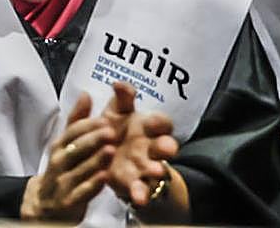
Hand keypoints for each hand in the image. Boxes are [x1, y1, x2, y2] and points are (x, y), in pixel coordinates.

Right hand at [21, 93, 116, 221]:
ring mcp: (62, 182)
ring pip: (79, 169)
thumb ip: (77, 121)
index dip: (87, 125)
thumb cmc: (62, 170)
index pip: (70, 132)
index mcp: (59, 146)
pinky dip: (92, 185)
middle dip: (92, 139)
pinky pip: (82, 192)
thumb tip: (85, 94)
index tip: (104, 118)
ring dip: (94, 160)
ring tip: (110, 150)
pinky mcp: (68, 201)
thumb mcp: (66, 145)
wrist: (45, 205)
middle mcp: (58, 162)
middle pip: (74, 148)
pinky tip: (105, 178)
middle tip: (110, 130)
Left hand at [103, 83, 179, 207]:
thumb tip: (119, 83)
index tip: (157, 122)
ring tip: (156, 172)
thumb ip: (122, 99)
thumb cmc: (117, 129)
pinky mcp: (135, 184)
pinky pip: (142, 189)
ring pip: (157, 168)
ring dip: (158, 170)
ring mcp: (145, 166)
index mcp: (146, 126)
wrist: (110, 160)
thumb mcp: (117, 112)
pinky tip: (139, 197)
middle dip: (167, 146)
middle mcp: (150, 146)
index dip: (161, 122)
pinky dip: (141, 193)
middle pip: (165, 144)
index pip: (161, 122)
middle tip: (168, 148)